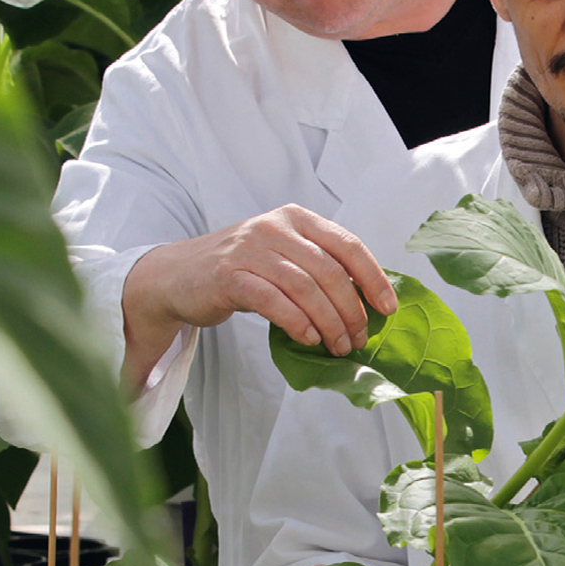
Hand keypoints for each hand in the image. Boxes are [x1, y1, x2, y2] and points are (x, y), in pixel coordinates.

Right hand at [121, 205, 396, 389]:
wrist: (177, 274)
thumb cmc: (241, 269)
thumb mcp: (283, 255)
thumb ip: (319, 265)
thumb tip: (367, 299)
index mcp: (297, 218)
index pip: (348, 245)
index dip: (373, 279)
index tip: (387, 310)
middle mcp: (275, 227)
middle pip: (330, 272)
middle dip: (352, 311)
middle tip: (358, 340)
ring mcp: (250, 249)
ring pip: (306, 289)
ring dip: (329, 323)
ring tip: (338, 347)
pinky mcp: (229, 276)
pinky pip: (274, 302)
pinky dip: (297, 323)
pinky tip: (309, 339)